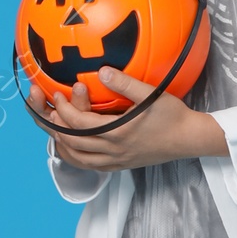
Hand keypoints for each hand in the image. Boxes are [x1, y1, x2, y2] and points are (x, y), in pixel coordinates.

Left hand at [31, 71, 227, 169]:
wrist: (189, 139)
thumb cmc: (172, 115)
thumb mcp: (151, 94)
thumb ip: (124, 84)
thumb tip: (100, 71)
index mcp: (118, 133)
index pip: (78, 124)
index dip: (62, 109)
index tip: (56, 94)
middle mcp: (113, 151)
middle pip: (71, 143)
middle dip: (54, 124)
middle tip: (47, 108)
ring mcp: (115, 161)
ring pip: (76, 158)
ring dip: (60, 143)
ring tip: (54, 126)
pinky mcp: (119, 166)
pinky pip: (88, 166)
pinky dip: (73, 156)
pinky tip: (70, 146)